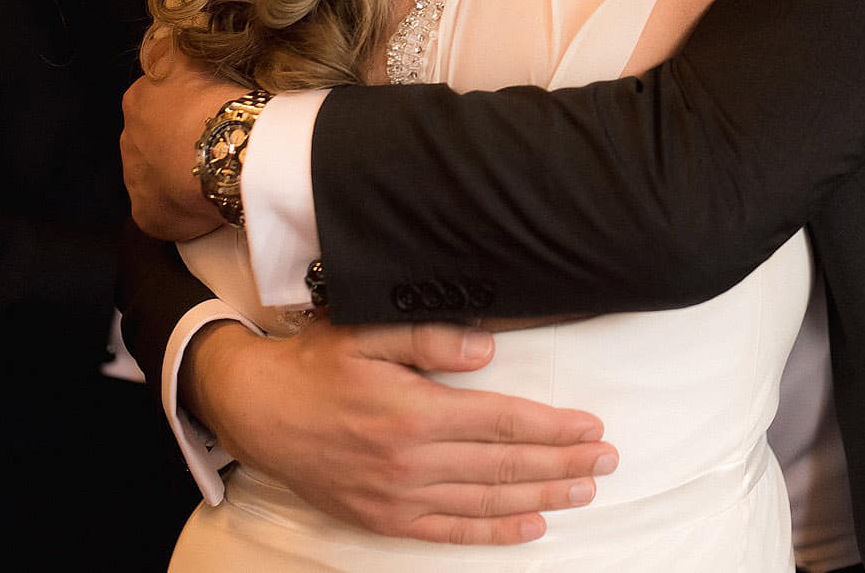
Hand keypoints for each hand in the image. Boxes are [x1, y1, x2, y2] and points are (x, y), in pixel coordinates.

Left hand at [120, 30, 241, 238]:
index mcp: (137, 100)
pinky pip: (164, 211)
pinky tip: (205, 204)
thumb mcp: (192, 54)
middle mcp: (127, 139)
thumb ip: (175, 45)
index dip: (184, 107)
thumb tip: (168, 31)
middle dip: (176, 142)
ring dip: (176, 175)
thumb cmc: (212, 96)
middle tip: (212, 143)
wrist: (224, 148)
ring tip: (213, 175)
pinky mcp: (146, 214)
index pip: (156, 102)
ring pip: (156, 176)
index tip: (208, 112)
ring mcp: (134, 180)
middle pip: (153, 140)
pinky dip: (181, 208)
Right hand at [188, 319, 616, 541]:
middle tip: (608, 462)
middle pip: (505, 464)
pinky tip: (531, 528)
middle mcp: (411, 461)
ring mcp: (398, 497)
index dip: (553, 428)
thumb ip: (430, 338)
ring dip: (541, 496)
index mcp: (414, 412)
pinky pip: (450, 530)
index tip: (593, 428)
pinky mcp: (384, 518)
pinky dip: (494, 532)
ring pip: (486, 500)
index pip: (502, 422)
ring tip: (584, 491)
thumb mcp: (366, 332)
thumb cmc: (316, 364)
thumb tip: (489, 350)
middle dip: (562, 464)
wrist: (257, 410)